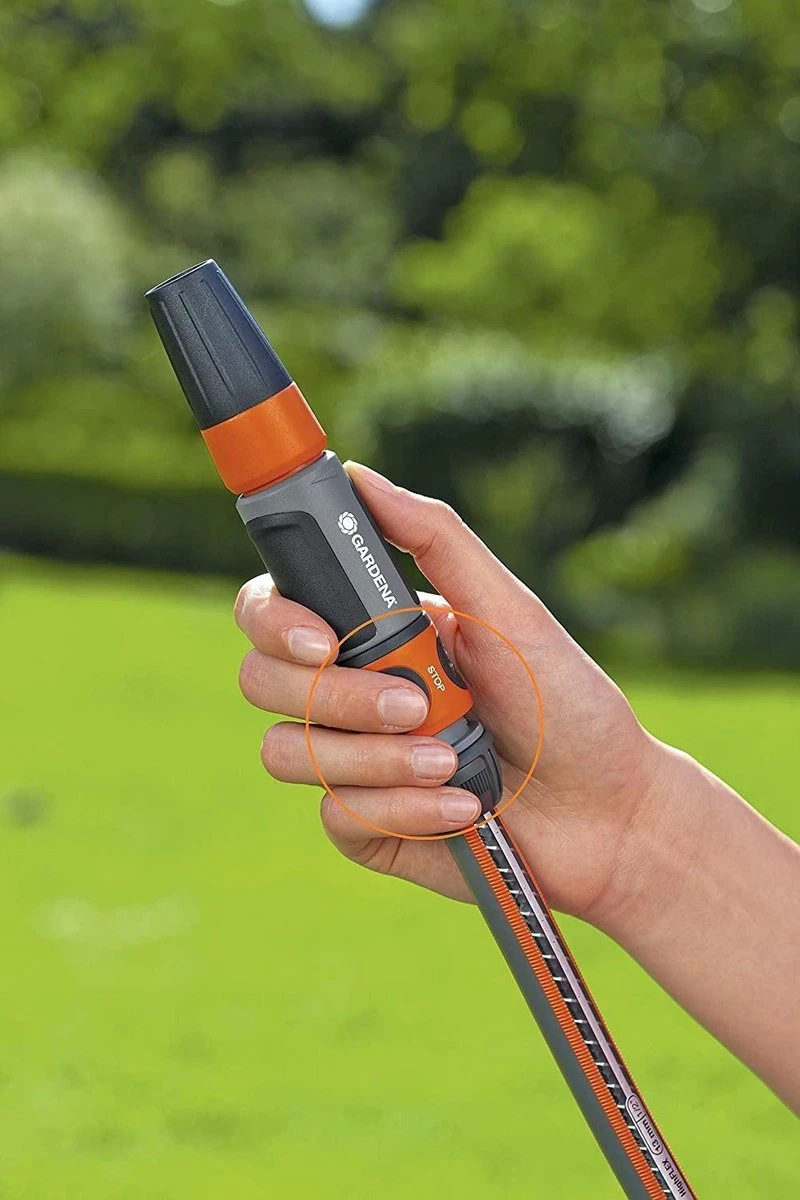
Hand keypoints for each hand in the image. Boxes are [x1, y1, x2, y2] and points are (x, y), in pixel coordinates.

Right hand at [235, 461, 671, 933]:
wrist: (610, 813)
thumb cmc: (567, 704)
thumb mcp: (509, 610)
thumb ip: (436, 539)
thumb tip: (359, 475)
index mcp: (372, 631)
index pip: (272, 611)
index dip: (276, 622)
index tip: (321, 642)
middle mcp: (349, 692)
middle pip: (263, 683)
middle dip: (338, 699)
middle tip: (414, 706)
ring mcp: (353, 761)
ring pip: (288, 754)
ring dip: (375, 761)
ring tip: (455, 763)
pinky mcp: (368, 827)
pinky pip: (339, 818)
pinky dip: (403, 811)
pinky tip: (462, 809)